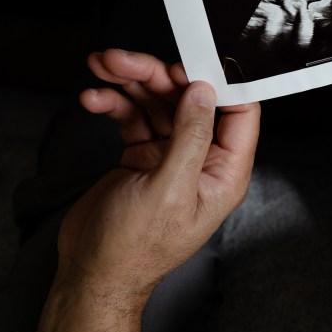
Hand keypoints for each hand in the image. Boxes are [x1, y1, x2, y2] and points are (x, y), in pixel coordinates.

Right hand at [31, 49, 259, 331]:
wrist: (92, 273)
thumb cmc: (135, 248)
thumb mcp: (168, 190)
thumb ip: (190, 137)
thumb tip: (204, 92)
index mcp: (225, 172)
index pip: (239, 113)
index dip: (217, 81)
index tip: (189, 58)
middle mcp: (202, 160)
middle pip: (191, 100)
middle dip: (158, 75)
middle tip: (124, 60)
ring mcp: (172, 156)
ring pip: (159, 103)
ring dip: (131, 83)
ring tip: (103, 67)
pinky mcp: (143, 156)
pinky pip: (134, 117)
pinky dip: (114, 104)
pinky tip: (94, 100)